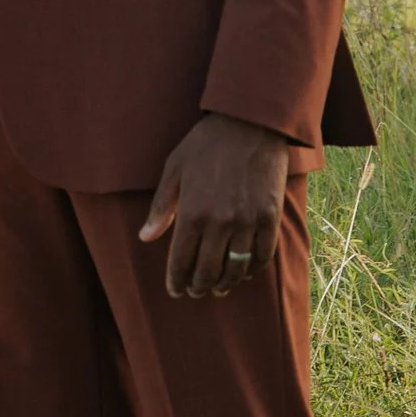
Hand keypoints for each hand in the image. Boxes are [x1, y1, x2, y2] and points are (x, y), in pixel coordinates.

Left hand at [139, 112, 288, 300]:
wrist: (250, 123)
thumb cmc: (206, 143)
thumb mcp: (174, 169)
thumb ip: (161, 207)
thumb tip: (145, 238)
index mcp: (192, 213)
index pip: (181, 262)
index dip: (176, 281)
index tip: (175, 291)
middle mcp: (220, 223)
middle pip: (208, 271)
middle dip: (199, 287)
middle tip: (195, 292)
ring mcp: (248, 222)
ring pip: (235, 268)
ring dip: (225, 283)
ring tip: (218, 288)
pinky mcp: (270, 217)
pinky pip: (263, 255)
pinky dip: (252, 269)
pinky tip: (244, 272)